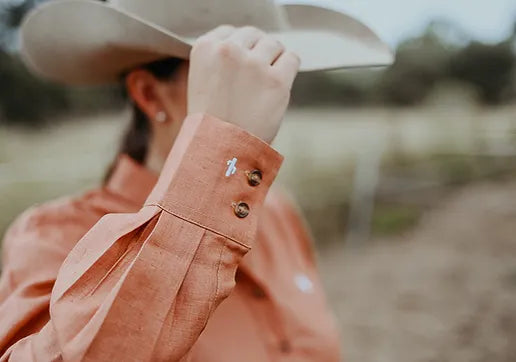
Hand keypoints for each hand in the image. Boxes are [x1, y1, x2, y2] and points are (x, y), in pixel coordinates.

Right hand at [187, 25, 299, 143]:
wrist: (219, 150)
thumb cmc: (211, 121)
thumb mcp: (202, 81)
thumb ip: (220, 59)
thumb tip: (250, 47)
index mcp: (205, 47)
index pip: (231, 31)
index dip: (239, 47)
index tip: (240, 64)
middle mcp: (228, 50)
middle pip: (254, 35)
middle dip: (257, 52)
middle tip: (255, 76)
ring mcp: (254, 64)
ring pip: (274, 44)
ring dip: (273, 60)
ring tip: (264, 83)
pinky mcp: (276, 80)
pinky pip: (292, 58)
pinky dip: (289, 68)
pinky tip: (279, 83)